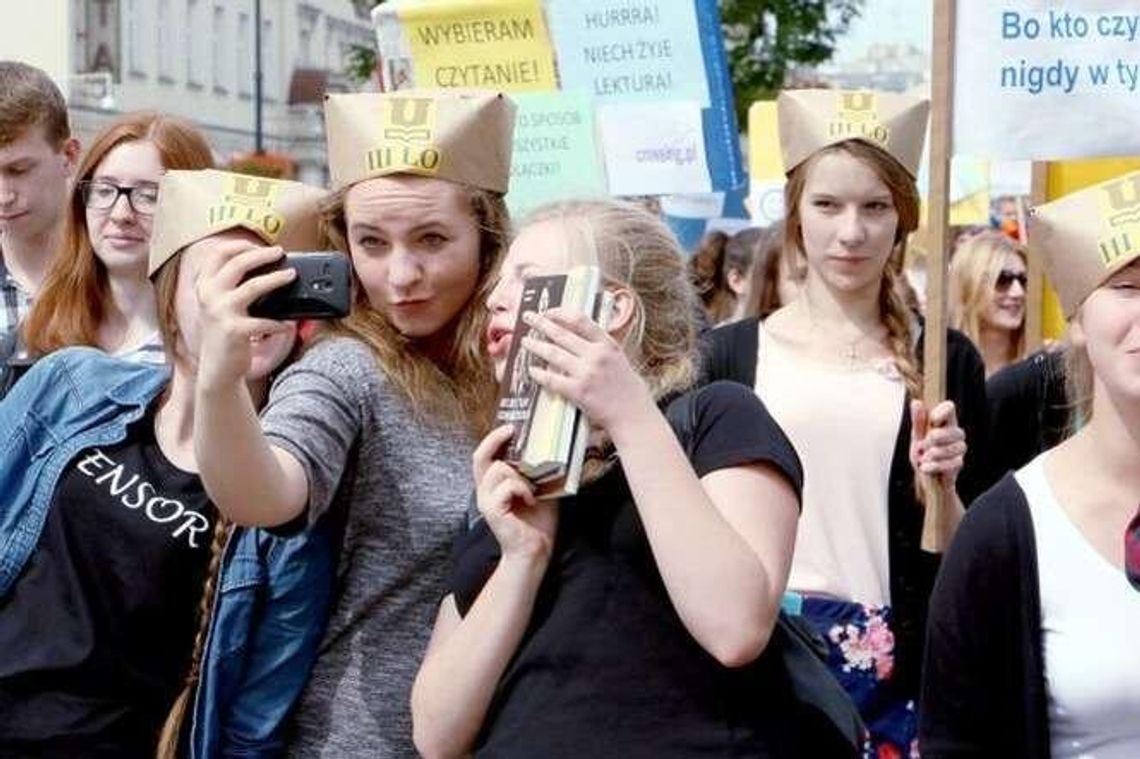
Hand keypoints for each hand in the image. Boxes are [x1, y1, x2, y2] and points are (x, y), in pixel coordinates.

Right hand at [195, 241, 296, 389]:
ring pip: (254, 286)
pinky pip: (264, 321)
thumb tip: (265, 267)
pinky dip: (280, 322)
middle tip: (281, 253)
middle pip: (237, 264)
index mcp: (204, 286)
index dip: (240, 245)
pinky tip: (287, 324)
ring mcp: (221, 313)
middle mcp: (209, 296)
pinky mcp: (234, 331)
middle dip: (262, 255)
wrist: (217, 368)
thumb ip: (233, 286)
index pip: (218, 254)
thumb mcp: (220, 306)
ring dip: (276, 279)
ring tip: (291, 275)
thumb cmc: (225, 333)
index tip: (260, 245)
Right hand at [473, 425, 557, 560]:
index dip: (493, 437)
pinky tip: (532, 500)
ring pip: (498, 469)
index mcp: (494, 483)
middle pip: (480, 456)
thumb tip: (553, 446)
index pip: (484, 454)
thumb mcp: (541, 487)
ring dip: (521, 474)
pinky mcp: (492, 510)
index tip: (511, 425)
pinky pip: (506, 486)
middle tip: (512, 429)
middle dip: (495, 439)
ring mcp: (486, 500)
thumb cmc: (539, 520)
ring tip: (534, 487)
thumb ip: (538, 470)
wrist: (536, 550)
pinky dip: (522, 489)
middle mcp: (485, 490)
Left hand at [520, 307, 652, 432]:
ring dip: (535, 346)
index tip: (548, 311)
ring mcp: (586, 373)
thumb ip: (600, 346)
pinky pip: (552, 379)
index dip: (560, 313)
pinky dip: (539, 374)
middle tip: (528, 317)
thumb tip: (579, 335)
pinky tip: (531, 370)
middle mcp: (596, 355)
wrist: (633, 414)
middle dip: (541, 323)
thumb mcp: (618, 358)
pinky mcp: (578, 392)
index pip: (580, 320)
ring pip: (553, 354)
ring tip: (525, 341)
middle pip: (562, 334)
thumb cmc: (627, 388)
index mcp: (607, 344)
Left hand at [909, 399, 966, 490]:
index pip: (949, 408)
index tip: (932, 420)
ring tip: (923, 458)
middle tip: (923, 445)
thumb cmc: (921, 452)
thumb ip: (918, 420)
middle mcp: (955, 433)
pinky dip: (935, 466)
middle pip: (954, 431)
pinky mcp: (959, 463)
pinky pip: (952, 463)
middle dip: (935, 439)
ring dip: (934, 454)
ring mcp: (959, 448)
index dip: (941, 412)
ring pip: (952, 448)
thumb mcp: (916, 436)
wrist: (924, 475)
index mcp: (944, 421)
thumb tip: (916, 402)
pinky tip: (926, 467)